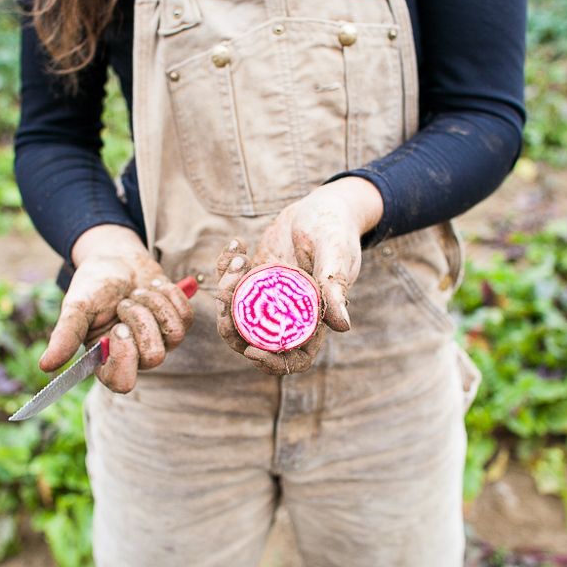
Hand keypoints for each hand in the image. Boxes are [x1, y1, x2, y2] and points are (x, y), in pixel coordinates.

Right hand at [40, 225, 193, 392]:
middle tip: (124, 303)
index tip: (117, 327)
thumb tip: (45, 366)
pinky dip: (168, 294)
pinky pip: (186, 316)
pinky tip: (154, 286)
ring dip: (153, 304)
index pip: (123, 383)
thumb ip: (65, 335)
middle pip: (154, 357)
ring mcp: (160, 341)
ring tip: (137, 292)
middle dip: (140, 320)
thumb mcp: (76, 306)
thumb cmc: (93, 285)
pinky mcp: (178, 322)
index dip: (125, 356)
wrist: (116, 258)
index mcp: (107, 359)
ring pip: (174, 335)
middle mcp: (135, 356)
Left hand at [215, 177, 382, 374]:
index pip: (295, 358)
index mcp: (314, 319)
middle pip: (255, 339)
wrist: (324, 204)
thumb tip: (342, 327)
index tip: (250, 350)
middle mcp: (289, 314)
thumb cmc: (336, 229)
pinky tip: (237, 244)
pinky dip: (228, 265)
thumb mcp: (336, 255)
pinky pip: (233, 282)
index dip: (272, 363)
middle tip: (224, 295)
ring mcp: (269, 297)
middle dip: (233, 325)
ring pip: (238, 313)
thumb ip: (335, 288)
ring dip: (227, 291)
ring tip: (237, 260)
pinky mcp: (256, 277)